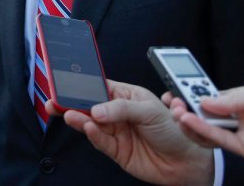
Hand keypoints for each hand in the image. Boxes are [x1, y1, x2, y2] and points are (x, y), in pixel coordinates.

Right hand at [46, 80, 213, 185]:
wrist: (187, 162)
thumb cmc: (174, 129)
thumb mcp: (150, 111)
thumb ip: (122, 109)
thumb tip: (97, 109)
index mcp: (126, 95)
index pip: (100, 86)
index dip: (84, 84)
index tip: (67, 82)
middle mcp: (118, 113)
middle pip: (90, 105)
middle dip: (72, 102)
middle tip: (56, 100)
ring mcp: (116, 132)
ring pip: (91, 123)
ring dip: (78, 118)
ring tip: (67, 113)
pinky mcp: (116, 151)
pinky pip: (100, 141)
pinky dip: (92, 134)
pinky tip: (87, 127)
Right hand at [170, 77, 243, 169]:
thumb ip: (234, 96)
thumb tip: (206, 101)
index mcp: (240, 98)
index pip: (209, 95)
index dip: (191, 93)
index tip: (174, 88)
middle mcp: (237, 116)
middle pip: (204, 112)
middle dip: (186, 106)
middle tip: (172, 101)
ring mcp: (240, 132)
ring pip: (207, 128)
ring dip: (190, 120)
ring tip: (178, 112)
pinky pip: (219, 141)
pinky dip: (203, 131)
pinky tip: (191, 121)